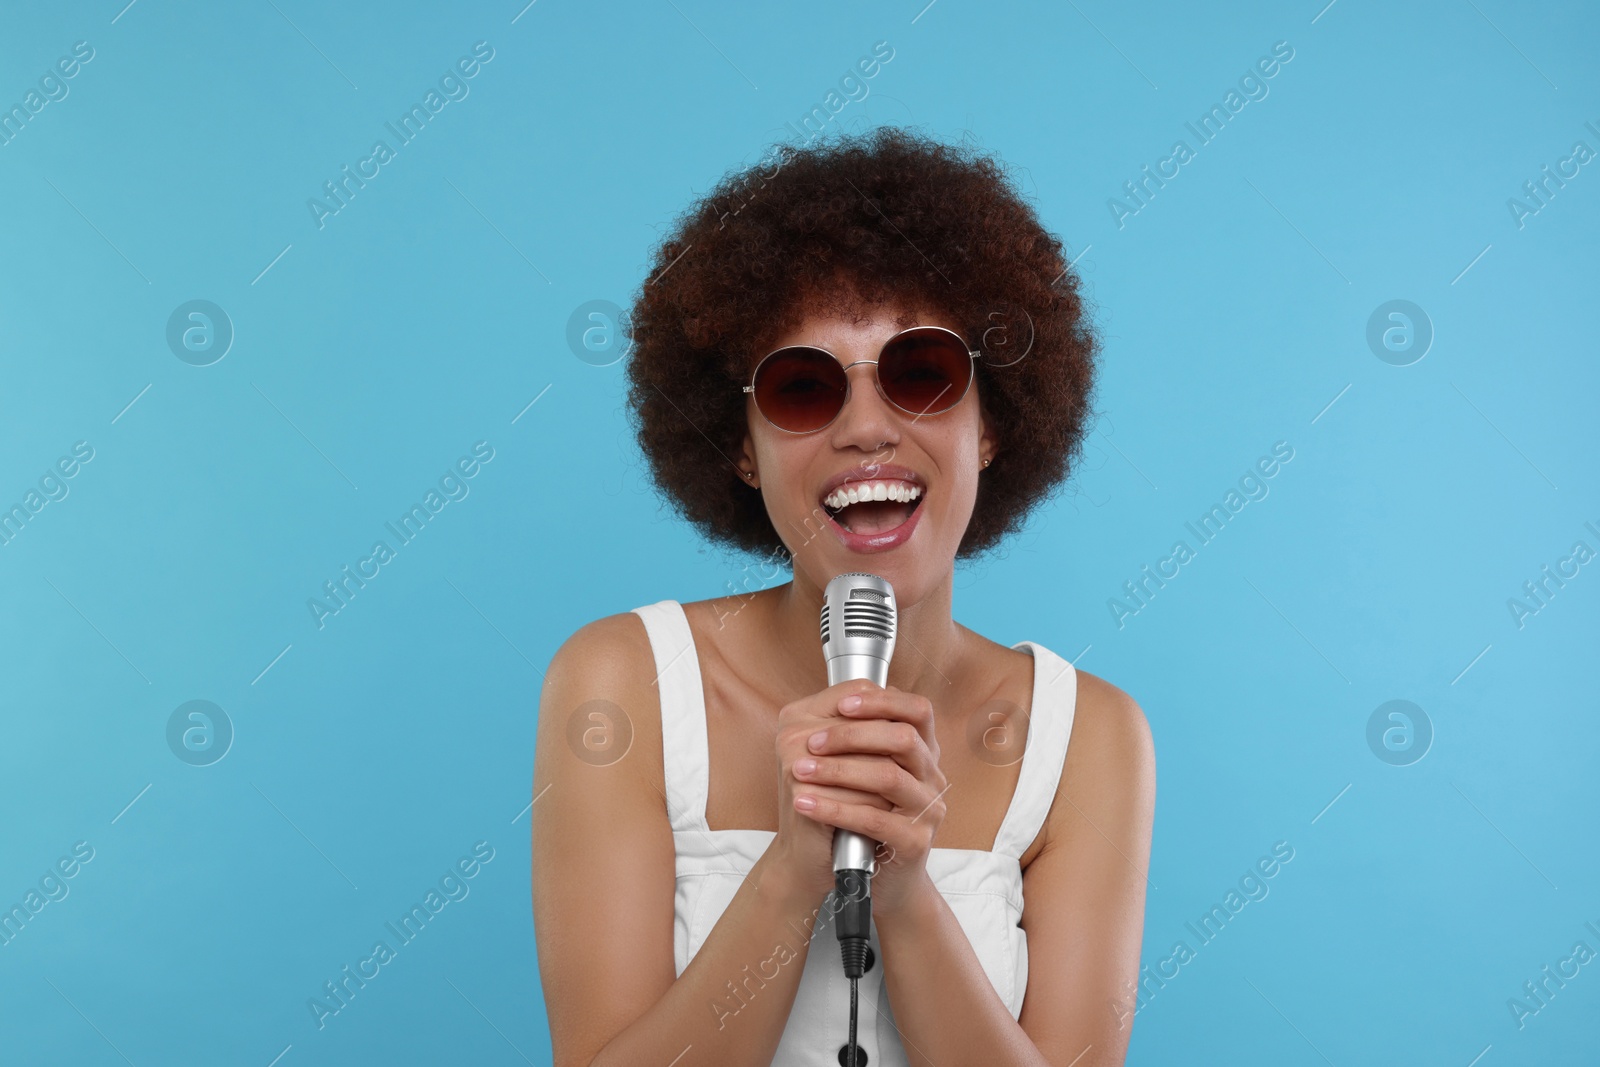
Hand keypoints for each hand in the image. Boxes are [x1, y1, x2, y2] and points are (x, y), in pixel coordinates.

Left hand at [779, 681, 947, 917]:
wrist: (880, 880)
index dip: (883, 701)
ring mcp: (927, 810)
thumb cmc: (866, 817)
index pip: (917, 710)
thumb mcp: (864, 772)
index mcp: (923, 752)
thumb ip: (859, 738)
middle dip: (851, 735)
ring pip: (887, 776)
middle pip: (902, 738)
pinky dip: (834, 808)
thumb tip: (832, 702)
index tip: (843, 705)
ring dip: (837, 770)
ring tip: (798, 771)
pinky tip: (804, 803)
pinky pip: (874, 819)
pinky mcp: (914, 842)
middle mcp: (932, 777)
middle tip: (810, 742)